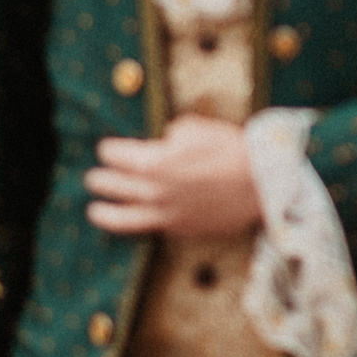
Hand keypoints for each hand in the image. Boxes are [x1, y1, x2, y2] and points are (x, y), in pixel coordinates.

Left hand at [88, 114, 263, 238]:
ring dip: (102, 211)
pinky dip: (135, 222)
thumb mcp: (196, 128)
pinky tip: (133, 219)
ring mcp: (164, 213)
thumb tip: (164, 142)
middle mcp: (152, 191)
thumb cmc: (231, 150)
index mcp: (153, 162)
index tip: (107, 148)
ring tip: (94, 209)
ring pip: (119, 218)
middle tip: (96, 176)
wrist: (262, 183)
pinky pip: (147, 227)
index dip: (108, 150)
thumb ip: (170, 135)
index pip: (114, 155)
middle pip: (110, 185)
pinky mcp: (179, 228)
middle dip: (100, 178)